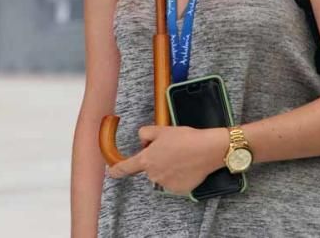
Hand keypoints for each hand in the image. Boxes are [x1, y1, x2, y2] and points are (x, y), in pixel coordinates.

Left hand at [108, 126, 228, 194]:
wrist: (208, 149)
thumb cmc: (185, 138)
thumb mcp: (162, 129)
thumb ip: (146, 133)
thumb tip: (143, 140)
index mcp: (146, 159)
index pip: (126, 167)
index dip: (116, 169)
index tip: (111, 171)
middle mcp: (153, 174)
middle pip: (150, 168)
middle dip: (157, 160)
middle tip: (171, 149)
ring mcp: (166, 184)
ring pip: (163, 175)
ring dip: (168, 168)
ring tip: (182, 157)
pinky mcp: (178, 189)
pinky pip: (174, 182)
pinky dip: (179, 175)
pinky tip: (187, 166)